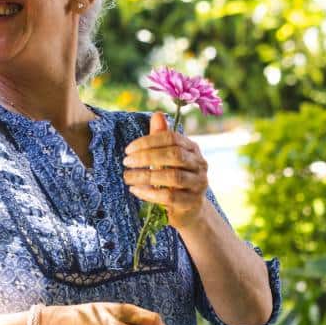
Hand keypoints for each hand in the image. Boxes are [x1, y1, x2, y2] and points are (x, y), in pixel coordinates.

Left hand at [123, 111, 209, 230]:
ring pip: (173, 176)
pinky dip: (150, 193)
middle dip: (147, 157)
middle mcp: (199, 164)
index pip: (172, 138)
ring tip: (127, 177)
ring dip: (146, 176)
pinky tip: (135, 190)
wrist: (189, 210)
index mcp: (192, 148)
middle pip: (174, 155)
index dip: (149, 141)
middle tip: (126, 162)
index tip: (128, 149)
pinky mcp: (191, 202)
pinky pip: (170, 196)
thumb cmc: (174, 179)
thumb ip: (161, 138)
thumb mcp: (167, 158)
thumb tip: (157, 114)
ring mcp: (198, 184)